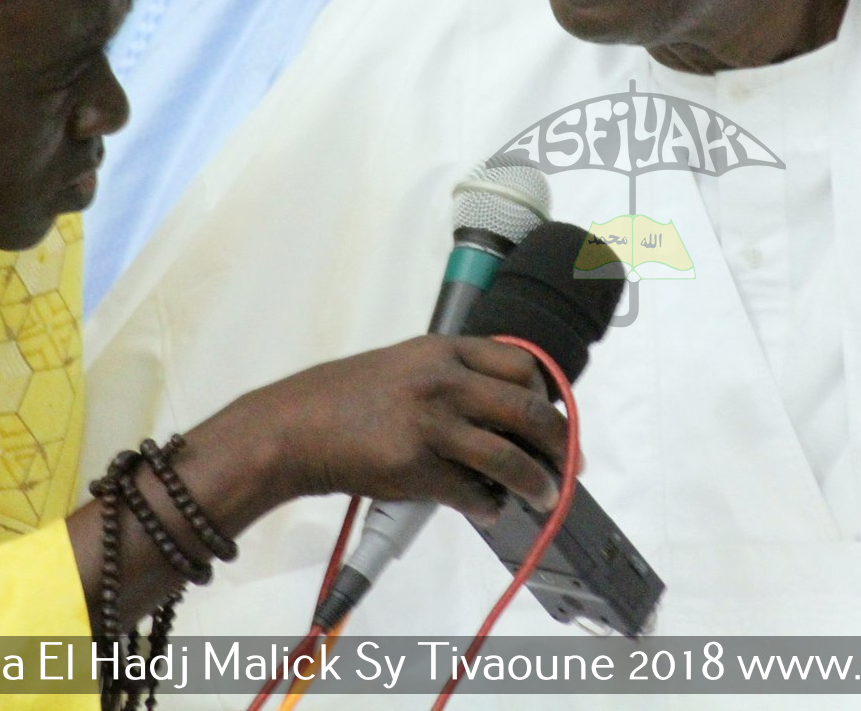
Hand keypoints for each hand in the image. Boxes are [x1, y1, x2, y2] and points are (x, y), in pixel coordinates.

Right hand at [203, 335, 568, 525]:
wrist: (290, 427)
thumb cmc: (341, 399)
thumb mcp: (403, 364)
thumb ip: (450, 377)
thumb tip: (503, 413)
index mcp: (443, 350)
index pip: (523, 365)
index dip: (549, 396)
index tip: (557, 420)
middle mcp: (442, 380)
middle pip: (528, 410)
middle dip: (559, 445)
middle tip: (569, 466)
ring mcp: (429, 422)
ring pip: (509, 457)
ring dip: (537, 484)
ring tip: (544, 498)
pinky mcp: (414, 466)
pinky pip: (471, 492)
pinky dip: (487, 506)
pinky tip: (488, 510)